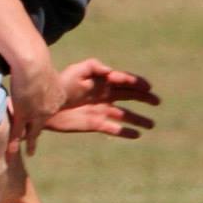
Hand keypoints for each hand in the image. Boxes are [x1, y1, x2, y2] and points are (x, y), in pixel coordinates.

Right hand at [5, 58, 64, 158]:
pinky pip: (18, 133)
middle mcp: (50, 108)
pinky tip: (11, 155)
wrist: (32, 64)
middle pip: (43, 120)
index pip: (50, 107)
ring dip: (31, 143)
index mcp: (58, 95)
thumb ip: (40, 71)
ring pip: (33, 132)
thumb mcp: (43, 67)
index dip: (43, 110)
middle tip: (35, 137)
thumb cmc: (36, 59)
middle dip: (37, 127)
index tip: (39, 111)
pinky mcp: (24, 115)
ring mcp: (37, 113)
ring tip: (30, 153)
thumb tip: (32, 65)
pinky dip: (14, 145)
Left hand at [43, 59, 157, 138]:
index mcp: (102, 82)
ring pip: (124, 115)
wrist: (45, 104)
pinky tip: (136, 135)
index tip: (148, 87)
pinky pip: (113, 129)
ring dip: (138, 119)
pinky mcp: (94, 124)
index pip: (124, 82)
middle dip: (143, 99)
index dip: (137, 83)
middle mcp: (104, 96)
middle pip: (129, 97)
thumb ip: (95, 67)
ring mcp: (100, 110)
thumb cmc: (61, 84)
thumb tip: (112, 72)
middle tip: (157, 102)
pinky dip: (125, 132)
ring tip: (152, 125)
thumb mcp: (77, 70)